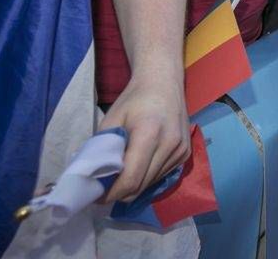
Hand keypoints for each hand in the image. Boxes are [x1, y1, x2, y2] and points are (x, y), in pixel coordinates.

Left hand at [100, 73, 189, 201]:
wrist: (164, 83)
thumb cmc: (134, 99)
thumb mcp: (112, 121)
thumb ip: (103, 150)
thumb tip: (92, 179)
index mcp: (149, 134)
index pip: (130, 179)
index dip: (110, 193)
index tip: (95, 195)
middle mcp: (170, 145)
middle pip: (140, 186)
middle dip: (119, 193)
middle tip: (104, 189)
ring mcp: (181, 150)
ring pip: (150, 184)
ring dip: (133, 186)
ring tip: (120, 176)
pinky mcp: (185, 153)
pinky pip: (161, 176)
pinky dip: (146, 177)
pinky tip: (139, 165)